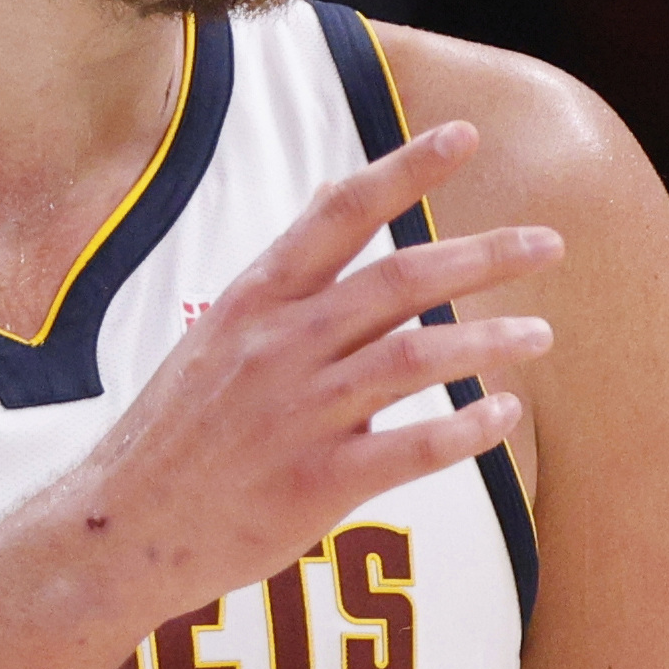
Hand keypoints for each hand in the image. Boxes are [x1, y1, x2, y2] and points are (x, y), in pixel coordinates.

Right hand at [66, 118, 555, 598]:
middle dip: (485, 254)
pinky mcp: (317, 485)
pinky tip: (503, 416)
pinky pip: (415, 447)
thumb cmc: (172, 440)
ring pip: (419, 357)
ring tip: (541, 334)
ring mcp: (299, 415)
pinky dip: (470, 429)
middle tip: (550, 241)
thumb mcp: (212, 341)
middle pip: (402, 278)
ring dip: (492, 340)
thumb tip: (334, 218)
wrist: (118, 533)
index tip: (463, 135)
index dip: (405, 169)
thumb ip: (281, 291)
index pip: (339, 214)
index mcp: (252, 302)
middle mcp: (279, 347)